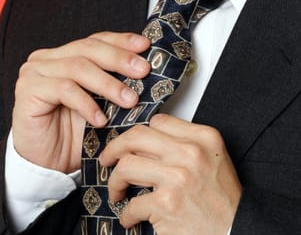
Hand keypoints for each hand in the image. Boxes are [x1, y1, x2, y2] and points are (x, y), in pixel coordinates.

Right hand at [11, 32, 150, 172]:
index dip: (120, 42)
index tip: (145, 46)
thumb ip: (115, 88)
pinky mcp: (27, 90)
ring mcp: (34, 73)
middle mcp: (46, 60)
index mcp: (63, 57)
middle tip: (143, 70)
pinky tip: (101, 119)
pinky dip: (86, 103)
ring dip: (107, 84)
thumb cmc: (71, 137)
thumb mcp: (100, 107)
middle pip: (87, 49)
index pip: (94, 41)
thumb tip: (147, 75)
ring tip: (129, 100)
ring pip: (77, 67)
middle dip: (118, 59)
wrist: (45, 165)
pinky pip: (64, 89)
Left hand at [100, 114, 241, 234]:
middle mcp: (191, 153)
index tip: (127, 144)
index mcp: (203, 138)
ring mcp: (178, 178)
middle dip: (113, 149)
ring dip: (115, 182)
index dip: (137, 134)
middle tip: (107, 160)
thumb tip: (143, 141)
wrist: (237, 231)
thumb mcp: (211, 159)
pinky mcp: (167, 204)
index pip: (158, 122)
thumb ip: (183, 143)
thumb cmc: (221, 199)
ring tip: (117, 192)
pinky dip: (127, 214)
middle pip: (136, 137)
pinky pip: (132, 204)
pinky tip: (130, 217)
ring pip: (126, 167)